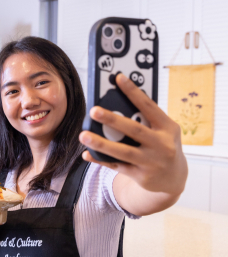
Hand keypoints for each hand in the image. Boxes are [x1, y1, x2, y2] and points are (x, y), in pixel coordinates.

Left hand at [79, 73, 186, 209]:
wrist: (174, 178)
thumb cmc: (162, 146)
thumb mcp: (163, 131)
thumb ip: (145, 120)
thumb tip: (114, 104)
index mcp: (167, 128)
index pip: (149, 106)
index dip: (133, 92)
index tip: (118, 78)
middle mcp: (162, 145)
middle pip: (134, 130)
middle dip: (113, 120)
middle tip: (93, 111)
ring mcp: (152, 162)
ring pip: (123, 152)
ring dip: (101, 143)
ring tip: (83, 135)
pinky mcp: (142, 176)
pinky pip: (117, 167)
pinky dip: (101, 160)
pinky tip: (86, 154)